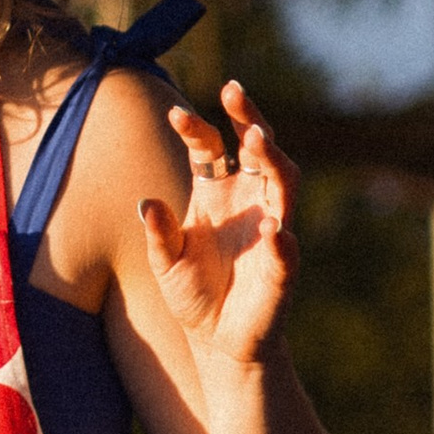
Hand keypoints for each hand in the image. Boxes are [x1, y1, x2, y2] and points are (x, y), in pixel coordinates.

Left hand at [139, 80, 297, 375]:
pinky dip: (281, 239)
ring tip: (256, 139)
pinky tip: (273, 229)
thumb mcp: (164, 260)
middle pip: (258, 149)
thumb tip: (146, 204)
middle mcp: (249, 201)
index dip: (196, 128)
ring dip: (273, 160)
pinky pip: (286, 250)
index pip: (212, 146)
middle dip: (249, 118)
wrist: (215, 341)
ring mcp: (271, 231)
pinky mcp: (281, 270)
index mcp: (216, 191)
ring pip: (283, 184)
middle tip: (234, 93)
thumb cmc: (192, 291)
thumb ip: (158, 233)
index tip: (175, 114)